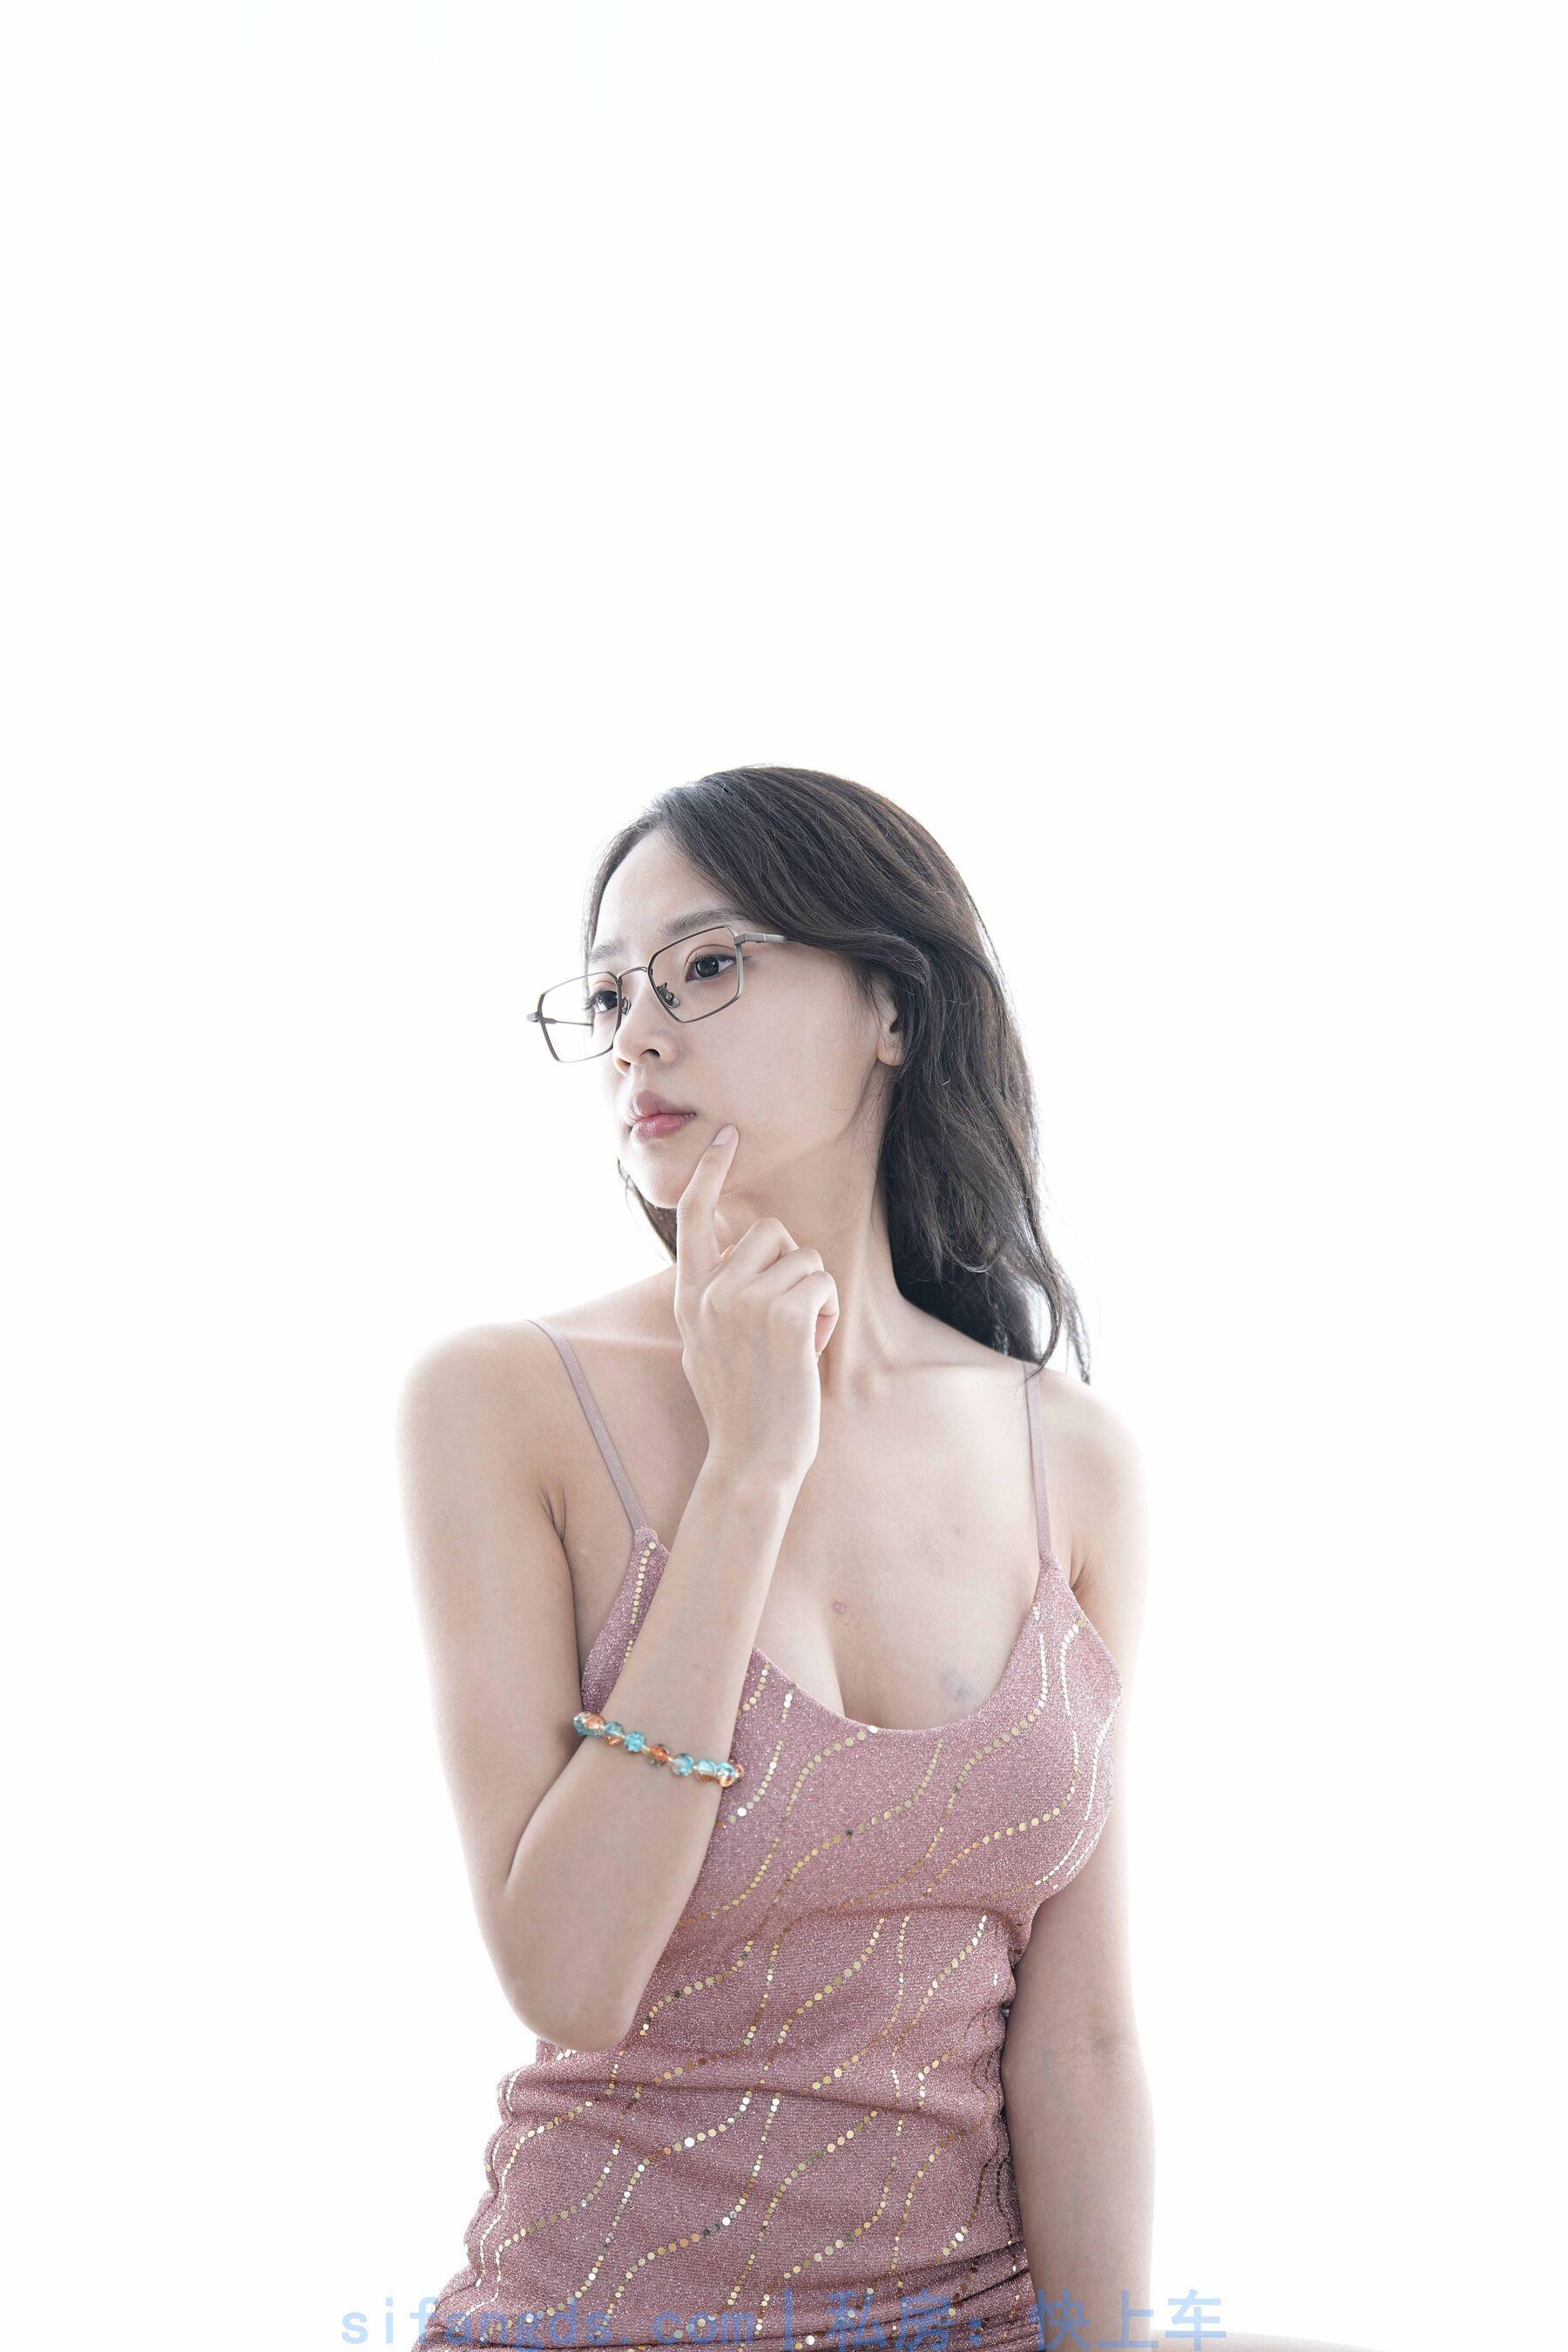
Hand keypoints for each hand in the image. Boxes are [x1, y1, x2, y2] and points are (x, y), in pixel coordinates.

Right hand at [673, 1125, 839, 1488]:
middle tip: (787, 1322)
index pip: (692, 1217)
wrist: (750, 1460)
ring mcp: (744, 1301)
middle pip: (769, 1231)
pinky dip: (828, 1314)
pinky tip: (811, 1349)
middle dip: (791, 1267)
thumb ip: (710, 1298)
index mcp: (688, 1297)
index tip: (727, 1135)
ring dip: (814, 1295)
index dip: (711, 1172)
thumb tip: (729, 1253)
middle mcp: (710, 1292)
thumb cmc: (739, 1408)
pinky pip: (823, 1282)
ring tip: (796, 1343)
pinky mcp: (785, 1314)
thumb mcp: (703, 1345)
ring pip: (803, 1257)